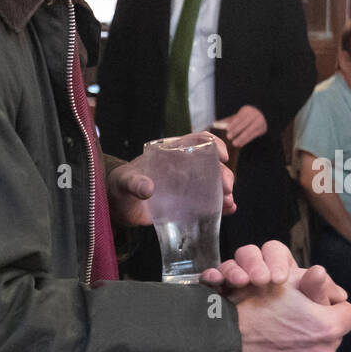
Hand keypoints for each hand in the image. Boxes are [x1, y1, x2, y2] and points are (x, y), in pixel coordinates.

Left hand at [107, 140, 235, 227]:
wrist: (120, 205)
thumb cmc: (122, 185)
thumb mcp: (125, 181)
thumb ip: (134, 183)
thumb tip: (148, 189)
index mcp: (172, 153)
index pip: (197, 141)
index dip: (214, 143)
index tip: (223, 155)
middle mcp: (184, 168)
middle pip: (212, 165)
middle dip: (224, 174)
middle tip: (227, 188)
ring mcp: (188, 187)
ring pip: (214, 184)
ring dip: (226, 192)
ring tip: (229, 203)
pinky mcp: (189, 205)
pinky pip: (210, 203)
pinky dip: (222, 206)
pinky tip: (230, 210)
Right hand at [208, 243, 350, 351]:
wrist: (227, 340)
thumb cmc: (256, 306)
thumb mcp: (286, 283)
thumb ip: (314, 281)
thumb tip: (325, 275)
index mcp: (328, 326)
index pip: (349, 313)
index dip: (333, 304)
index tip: (319, 302)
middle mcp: (325, 351)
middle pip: (335, 333)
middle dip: (322, 323)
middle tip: (299, 315)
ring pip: (322, 350)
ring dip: (312, 341)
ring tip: (288, 331)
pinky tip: (285, 348)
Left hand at [220, 105, 267, 148]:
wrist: (263, 117)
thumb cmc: (246, 118)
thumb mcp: (239, 116)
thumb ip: (229, 120)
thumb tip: (215, 124)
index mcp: (247, 110)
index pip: (239, 117)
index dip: (233, 124)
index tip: (227, 130)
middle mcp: (255, 115)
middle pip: (244, 124)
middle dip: (236, 131)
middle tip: (229, 137)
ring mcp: (260, 121)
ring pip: (249, 130)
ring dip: (241, 138)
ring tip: (234, 143)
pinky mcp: (263, 129)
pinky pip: (253, 135)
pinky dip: (246, 140)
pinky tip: (241, 144)